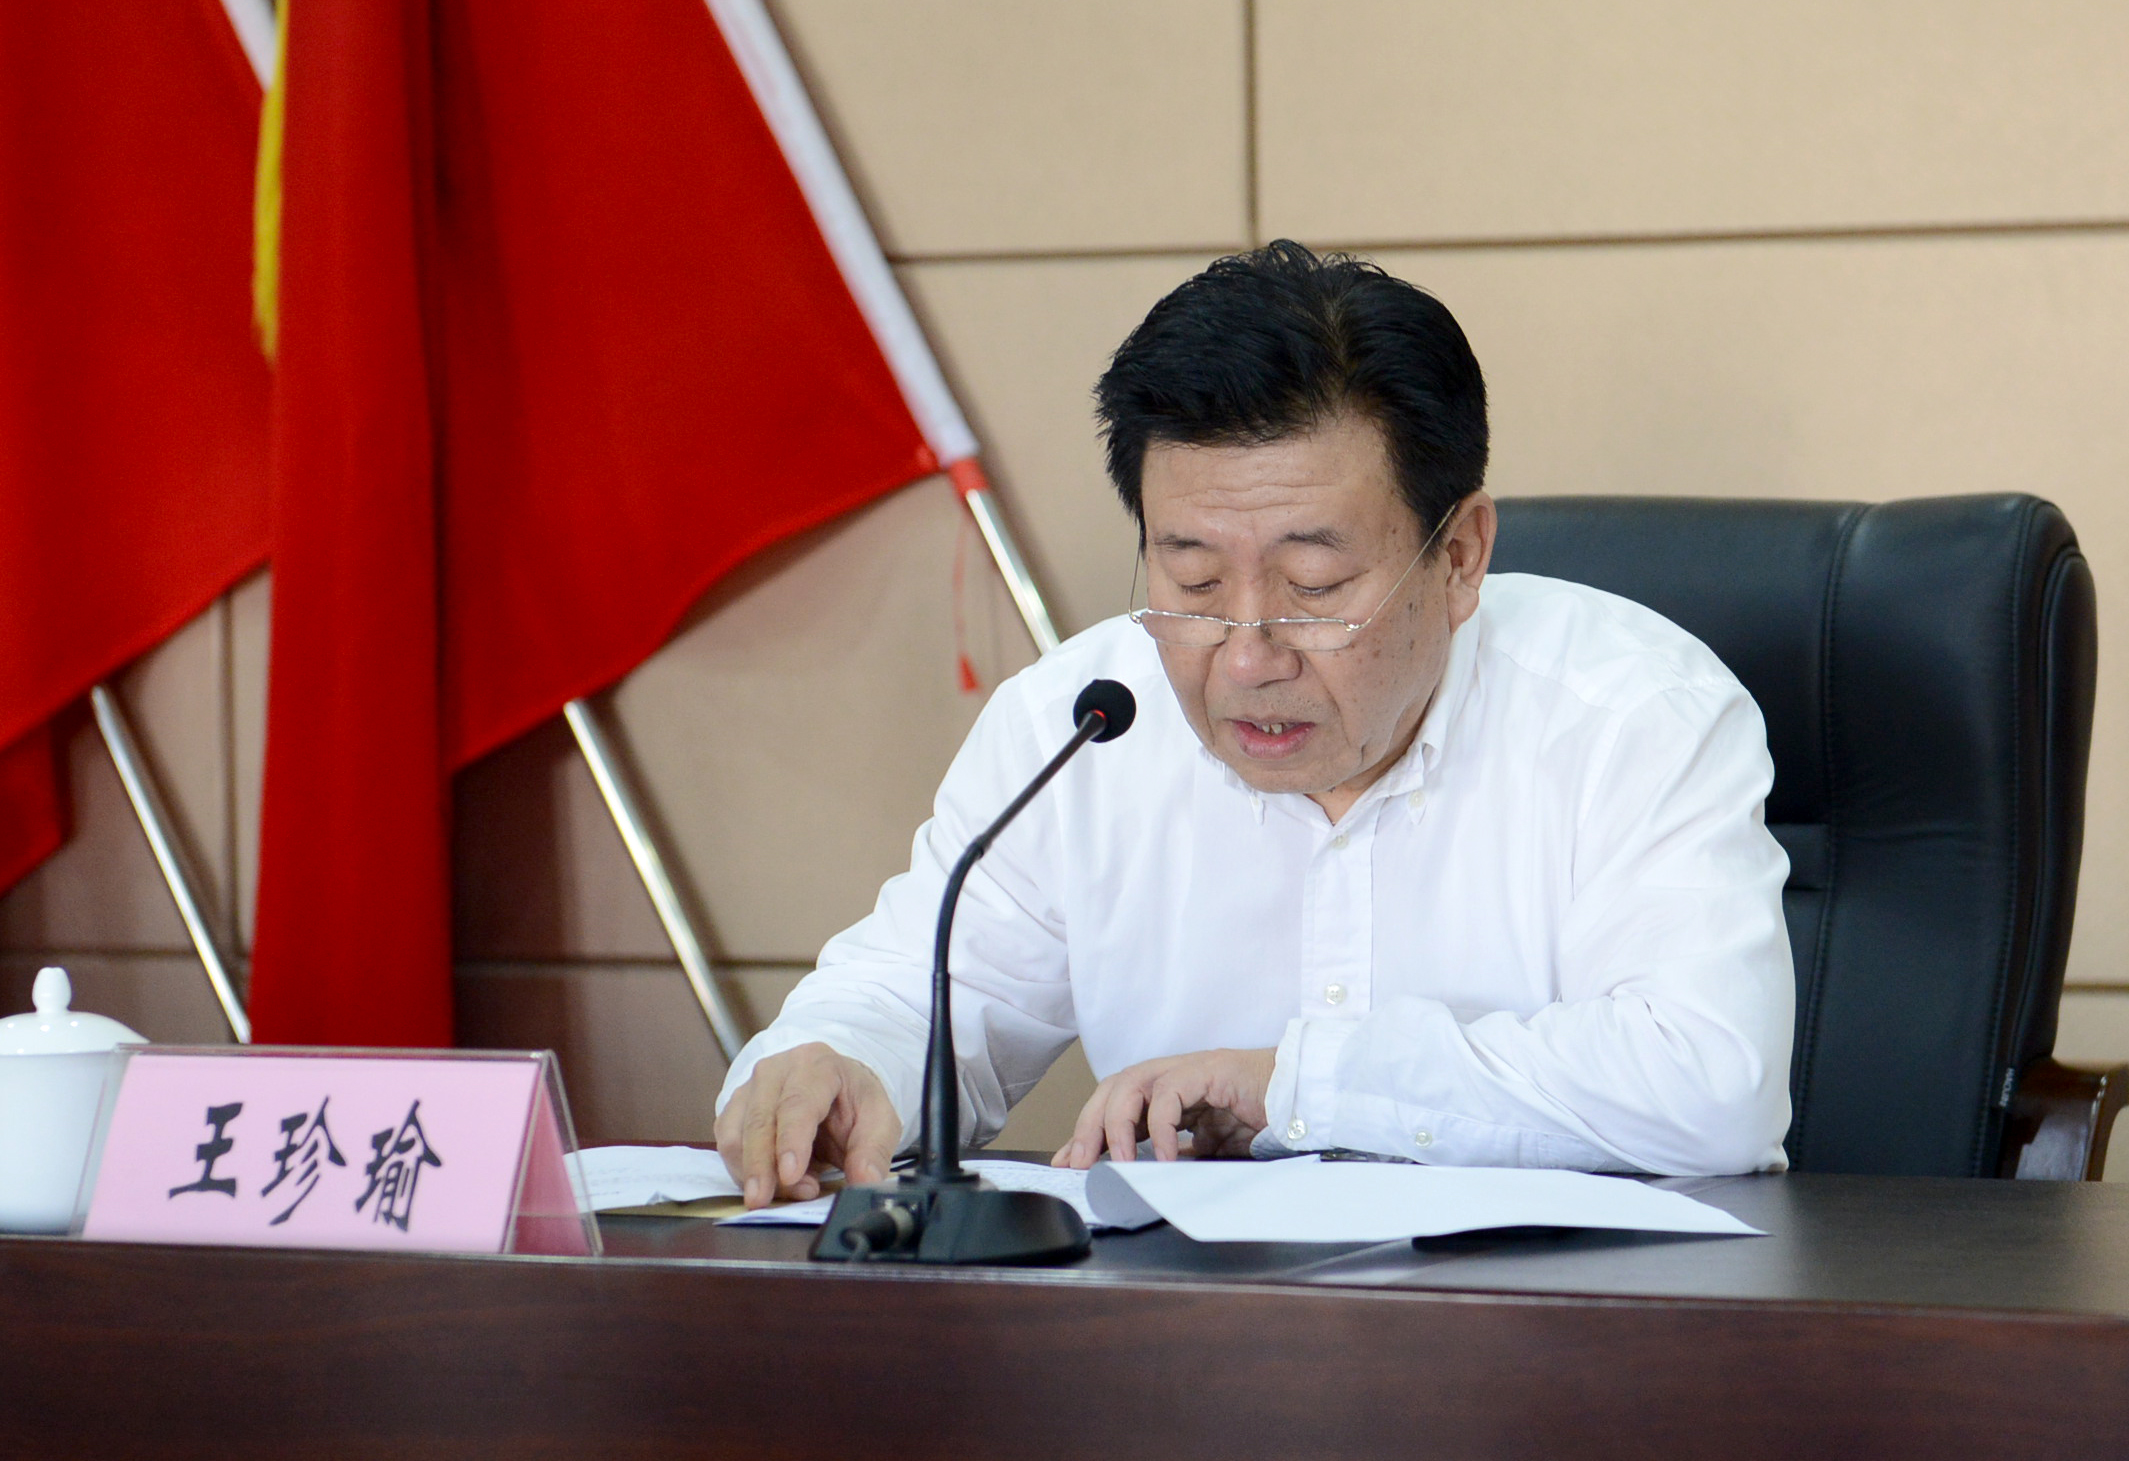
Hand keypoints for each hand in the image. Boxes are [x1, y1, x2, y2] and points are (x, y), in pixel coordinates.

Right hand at [715, 1043, 899, 1207]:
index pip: (797, 1103)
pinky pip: (726, 1145)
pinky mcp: (734, 1109)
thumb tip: (865, 1182)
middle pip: (759, 1121)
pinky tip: (771, 1184)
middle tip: (765, 1201)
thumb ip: (873, 1151)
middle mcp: (775, 1070)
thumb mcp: (879, 1121)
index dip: (791, 1141)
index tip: (790, 1175)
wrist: (833, 1089)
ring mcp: (749, 1088)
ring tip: (788, 1192)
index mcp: (816, 1064)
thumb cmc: (853, 1102)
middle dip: (761, 1166)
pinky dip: (742, 1171)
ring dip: (753, 1172)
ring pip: (734, 1135)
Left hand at [1052, 1048, 1276, 1167]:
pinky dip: (1160, 1126)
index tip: (1069, 1163)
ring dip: (1117, 1126)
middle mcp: (1170, 1076)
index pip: (1113, 1106)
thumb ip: (1174, 1157)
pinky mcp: (1208, 1069)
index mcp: (1165, 1093)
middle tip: (1079, 1164)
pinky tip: (1163, 1157)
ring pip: (1131, 1085)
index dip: (1088, 1132)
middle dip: (1089, 1127)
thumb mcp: (1206, 1149)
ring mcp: (1187, 1069)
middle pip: (1112, 1090)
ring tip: (1120, 1163)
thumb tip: (1139, 1177)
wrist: (1303, 1100)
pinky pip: (1170, 1094)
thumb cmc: (1260, 1120)